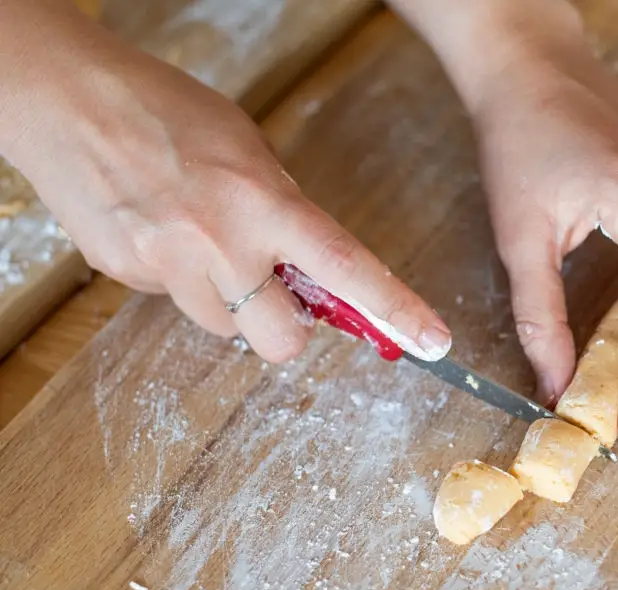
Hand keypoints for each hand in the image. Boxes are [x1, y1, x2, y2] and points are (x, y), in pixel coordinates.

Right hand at [0, 9, 450, 363]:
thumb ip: (284, 209)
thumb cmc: (166, 110)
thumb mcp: (248, 148)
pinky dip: (180, 280)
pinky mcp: (126, 278)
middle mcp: (220, 246)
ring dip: (229, 301)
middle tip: (277, 294)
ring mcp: (168, 267)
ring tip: (203, 244)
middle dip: (288, 329)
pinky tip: (164, 234)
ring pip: (224, 328)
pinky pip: (173, 302)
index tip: (431, 341)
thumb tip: (308, 265)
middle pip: (280, 341)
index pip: (345, 268)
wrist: (66, 100)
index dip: (394, 310)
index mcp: (265, 204)